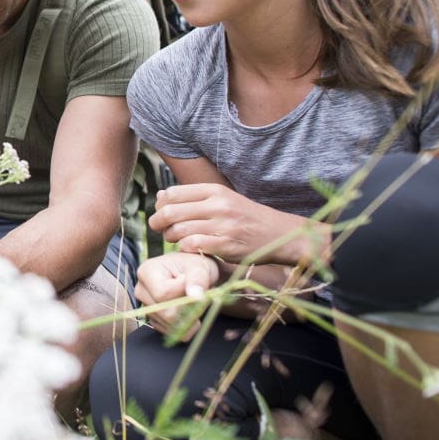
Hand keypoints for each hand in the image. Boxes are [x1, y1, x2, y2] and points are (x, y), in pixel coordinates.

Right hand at [135, 252, 218, 340]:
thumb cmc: (194, 267)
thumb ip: (198, 279)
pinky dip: (185, 327)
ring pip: (169, 324)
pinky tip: (189, 312)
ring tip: (193, 303)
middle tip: (199, 299)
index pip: (163, 294)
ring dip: (188, 319)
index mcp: (147, 272)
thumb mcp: (199, 266)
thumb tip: (195, 296)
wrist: (192, 274)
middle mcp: (141, 290)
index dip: (184, 294)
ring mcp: (146, 307)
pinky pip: (171, 332)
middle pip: (165, 313)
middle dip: (188, 310)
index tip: (194, 285)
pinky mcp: (154, 320)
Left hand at [149, 183, 319, 264]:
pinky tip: (189, 248)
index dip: (160, 205)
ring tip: (175, 240)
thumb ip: (193, 197)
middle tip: (159, 228)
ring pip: (178, 230)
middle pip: (170, 212)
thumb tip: (161, 196)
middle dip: (158, 222)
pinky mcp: (226, 246)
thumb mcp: (223, 199)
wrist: (280, 235)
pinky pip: (192, 246)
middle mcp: (218, 205)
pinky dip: (185, 248)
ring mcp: (222, 226)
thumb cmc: (246, 217)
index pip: (172, 193)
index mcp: (215, 190)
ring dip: (170, 237)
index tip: (161, 213)